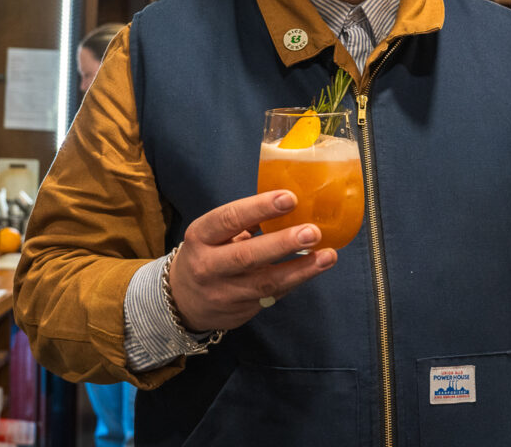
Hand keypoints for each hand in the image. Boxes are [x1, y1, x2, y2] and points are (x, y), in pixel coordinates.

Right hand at [169, 190, 337, 331]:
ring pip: (266, 282)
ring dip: (301, 269)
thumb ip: (244, 221)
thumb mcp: (214, 233)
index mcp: (201, 236)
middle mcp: (208, 266)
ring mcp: (224, 293)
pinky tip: (315, 268)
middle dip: (283, 243)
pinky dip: (296, 280)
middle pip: (247, 256)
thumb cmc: (208, 253)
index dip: (260, 208)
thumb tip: (289, 202)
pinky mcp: (240, 312)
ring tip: (328, 256)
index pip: (229, 219)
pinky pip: (273, 294)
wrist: (183, 301)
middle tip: (313, 232)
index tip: (290, 198)